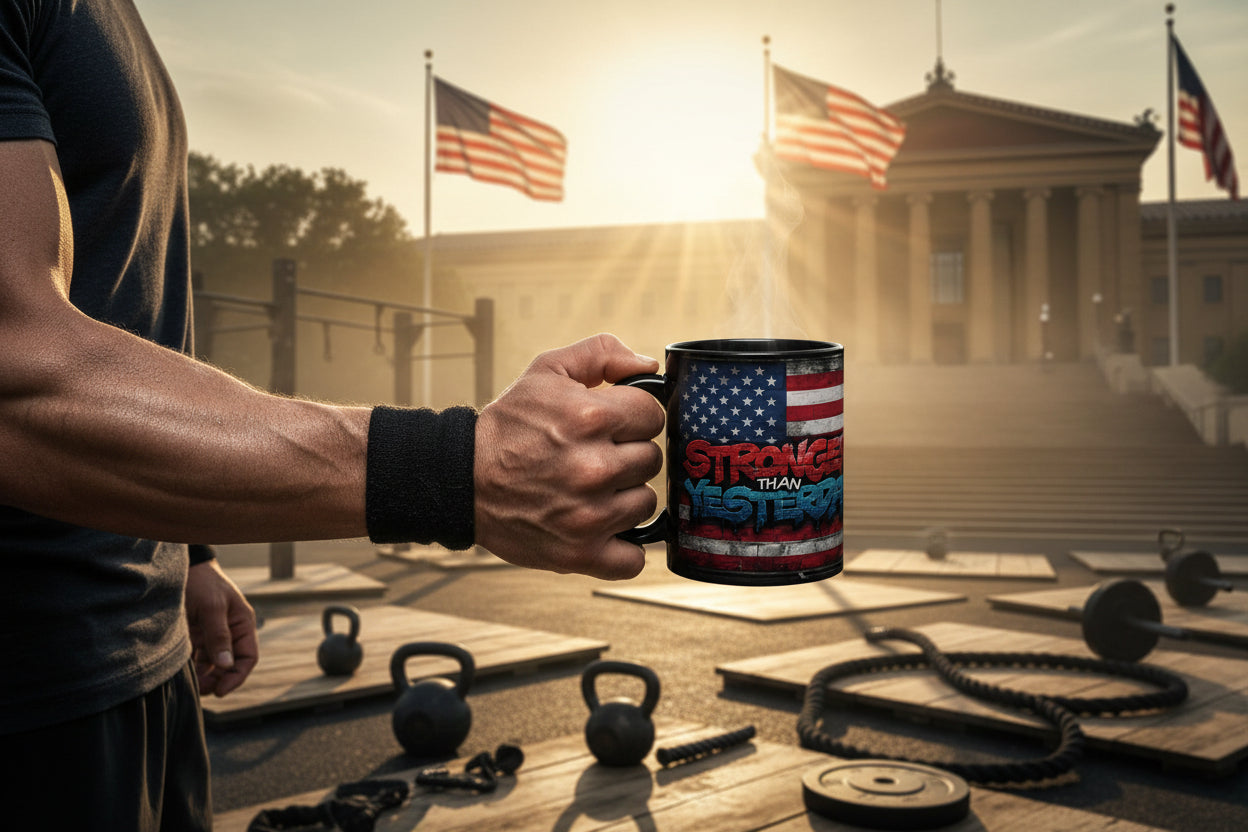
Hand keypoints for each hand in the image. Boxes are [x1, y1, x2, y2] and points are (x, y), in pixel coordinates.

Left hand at [185, 558, 258, 696]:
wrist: (181, 567)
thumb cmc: (202, 582)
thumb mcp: (212, 607)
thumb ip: (219, 636)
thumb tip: (226, 665)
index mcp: (242, 624)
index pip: (248, 658)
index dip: (237, 676)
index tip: (221, 691)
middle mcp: (230, 632)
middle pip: (229, 665)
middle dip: (218, 680)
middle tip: (201, 690)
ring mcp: (212, 634)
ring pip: (212, 665)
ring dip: (204, 677)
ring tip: (191, 684)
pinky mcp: (195, 635)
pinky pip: (196, 658)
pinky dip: (192, 667)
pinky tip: (182, 672)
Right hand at [474, 334, 664, 578]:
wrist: (461, 480)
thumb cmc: (507, 426)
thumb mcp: (546, 371)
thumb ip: (602, 354)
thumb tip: (649, 368)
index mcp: (590, 417)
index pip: (652, 416)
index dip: (632, 419)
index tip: (610, 426)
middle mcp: (594, 468)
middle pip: (651, 460)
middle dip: (626, 456)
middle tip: (594, 457)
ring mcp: (589, 515)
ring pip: (645, 503)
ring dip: (623, 497)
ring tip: (589, 490)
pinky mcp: (581, 554)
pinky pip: (634, 559)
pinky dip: (622, 548)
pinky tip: (602, 528)